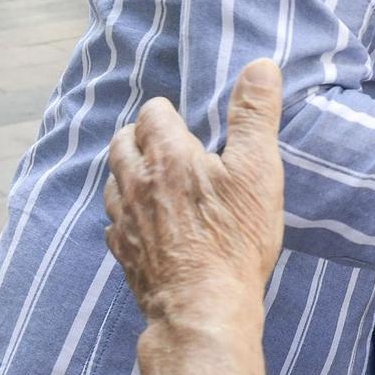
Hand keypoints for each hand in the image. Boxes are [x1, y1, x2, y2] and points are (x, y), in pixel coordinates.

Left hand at [104, 61, 286, 327]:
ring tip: (154, 181)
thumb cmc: (234, 238)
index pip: (153, 113)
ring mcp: (125, 220)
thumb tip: (260, 66)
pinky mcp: (124, 254)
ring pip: (113, 182)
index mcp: (167, 155)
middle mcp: (136, 182)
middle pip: (122, 143)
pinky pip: (115, 223)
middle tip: (167, 147)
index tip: (189, 126)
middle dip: (141, 138)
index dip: (170, 114)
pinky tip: (147, 224)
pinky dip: (127, 215)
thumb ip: (255, 116)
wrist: (204, 308)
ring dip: (130, 175)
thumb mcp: (257, 170)